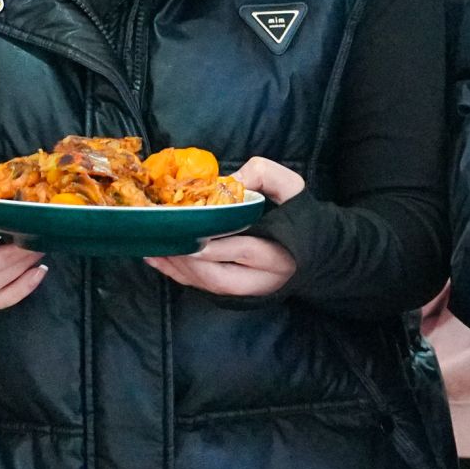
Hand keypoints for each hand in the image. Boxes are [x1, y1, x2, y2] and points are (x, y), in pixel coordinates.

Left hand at [148, 157, 303, 297]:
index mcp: (281, 251)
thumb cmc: (299, 214)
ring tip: (155, 247)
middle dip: (190, 262)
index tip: (189, 234)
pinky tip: (158, 259)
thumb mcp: (291, 187)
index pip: (246, 250)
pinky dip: (179, 274)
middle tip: (166, 240)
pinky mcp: (237, 292)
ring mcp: (249, 289)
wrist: (314, 249)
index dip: (215, 245)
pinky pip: (205, 288)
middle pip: (221, 278)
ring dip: (179, 268)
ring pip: (210, 286)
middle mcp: (264, 278)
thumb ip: (264, 176)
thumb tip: (228, 182)